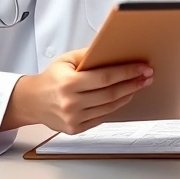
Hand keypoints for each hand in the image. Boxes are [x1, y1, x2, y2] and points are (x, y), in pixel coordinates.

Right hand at [4, 48, 152, 134]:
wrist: (32, 101)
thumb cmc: (50, 78)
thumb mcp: (66, 60)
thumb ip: (89, 55)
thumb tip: (113, 49)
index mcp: (69, 84)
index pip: (105, 77)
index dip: (127, 72)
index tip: (142, 68)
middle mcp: (71, 103)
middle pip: (111, 93)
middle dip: (132, 84)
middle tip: (147, 76)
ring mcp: (73, 118)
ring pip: (109, 107)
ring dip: (127, 95)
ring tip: (138, 85)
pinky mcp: (76, 129)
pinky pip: (102, 117)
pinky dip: (115, 107)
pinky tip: (123, 97)